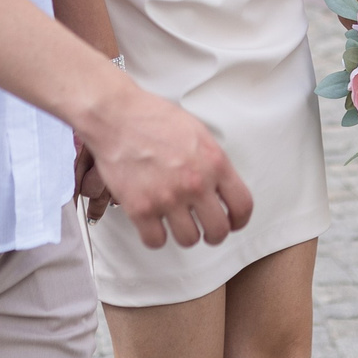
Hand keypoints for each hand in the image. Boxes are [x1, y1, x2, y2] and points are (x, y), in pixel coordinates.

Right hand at [78, 80, 252, 250]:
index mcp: (214, 163)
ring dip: (185, 234)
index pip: (242, 205)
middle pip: (218, 230)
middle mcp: (194, 184)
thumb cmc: (152, 118)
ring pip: (188, 240)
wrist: (115, 116)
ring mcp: (168, 198)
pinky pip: (156, 241)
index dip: (239, 220)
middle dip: (214, 234)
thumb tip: (220, 185)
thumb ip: (211, 161)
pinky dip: (156, 236)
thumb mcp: (197, 132)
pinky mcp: (140, 209)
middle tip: (206, 230)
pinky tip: (154, 224)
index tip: (232, 223)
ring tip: (178, 223)